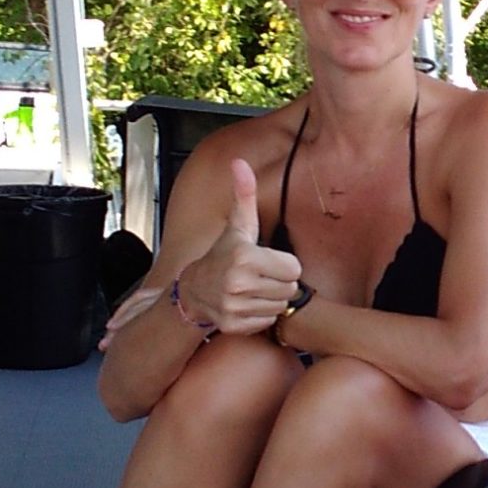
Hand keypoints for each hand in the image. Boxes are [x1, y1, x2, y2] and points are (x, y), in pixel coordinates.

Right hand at [173, 158, 302, 337]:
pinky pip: (267, 322)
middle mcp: (238, 284)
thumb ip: (244, 194)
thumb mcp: (237, 225)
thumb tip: (239, 162)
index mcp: (245, 257)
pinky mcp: (234, 326)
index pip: (294, 268)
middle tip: (261, 276)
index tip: (267, 261)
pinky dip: (261, 315)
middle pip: (290, 289)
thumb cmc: (222, 254)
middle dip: (279, 282)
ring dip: (271, 299)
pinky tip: (247, 304)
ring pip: (279, 307)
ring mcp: (235, 307)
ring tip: (253, 289)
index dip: (284, 264)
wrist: (193, 290)